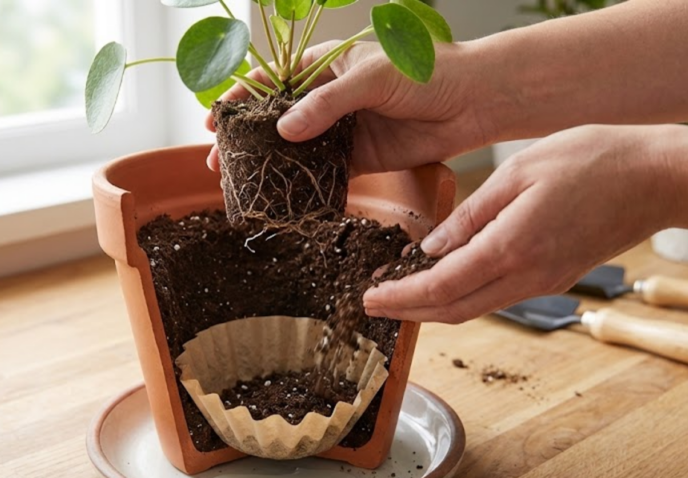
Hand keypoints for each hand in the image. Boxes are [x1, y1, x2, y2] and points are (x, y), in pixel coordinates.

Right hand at [205, 40, 490, 174]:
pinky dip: (302, 187)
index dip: (239, 101)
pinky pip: (323, 174)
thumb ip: (327, 103)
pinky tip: (281, 201)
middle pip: (275, 121)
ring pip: (295, 151)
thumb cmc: (427, 73)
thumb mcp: (372, 78)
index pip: (271, 82)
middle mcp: (328, 98)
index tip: (214, 121)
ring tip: (241, 187)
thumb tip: (285, 129)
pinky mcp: (360, 159)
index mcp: (325, 66)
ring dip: (268, 168)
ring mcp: (342, 130)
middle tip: (218, 165)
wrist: (473, 102)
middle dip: (245, 142)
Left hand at [363, 125, 676, 323]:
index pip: (440, 287)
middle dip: (408, 312)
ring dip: (433, 308)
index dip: (399, 299)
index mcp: (512, 247)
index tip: (367, 300)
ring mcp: (544, 282)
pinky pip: (497, 297)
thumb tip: (431, 248)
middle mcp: (527, 276)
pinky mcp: (555, 278)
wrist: (660, 179)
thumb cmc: (593, 160)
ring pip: (475, 309)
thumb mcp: (519, 171)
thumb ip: (472, 214)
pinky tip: (445, 279)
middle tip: (372, 305)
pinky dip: (463, 296)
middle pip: (453, 311)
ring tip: (399, 294)